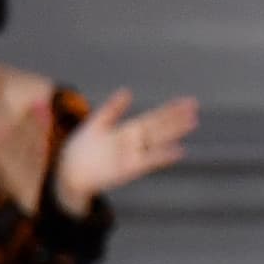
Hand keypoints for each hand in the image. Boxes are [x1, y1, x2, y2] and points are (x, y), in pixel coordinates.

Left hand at [50, 89, 197, 214]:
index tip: (188, 102)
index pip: (154, 117)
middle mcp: (134, 142)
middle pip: (159, 126)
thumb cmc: (82, 150)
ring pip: (158, 140)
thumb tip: (127, 91)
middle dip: (177, 117)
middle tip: (195, 106)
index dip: (171, 110)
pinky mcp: (128, 169)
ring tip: (192, 121)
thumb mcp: (96, 124)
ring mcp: (133, 155)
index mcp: (128, 131)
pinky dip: (164, 156)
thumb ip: (112, 109)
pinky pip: (149, 161)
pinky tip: (179, 150)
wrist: (69, 172)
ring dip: (174, 131)